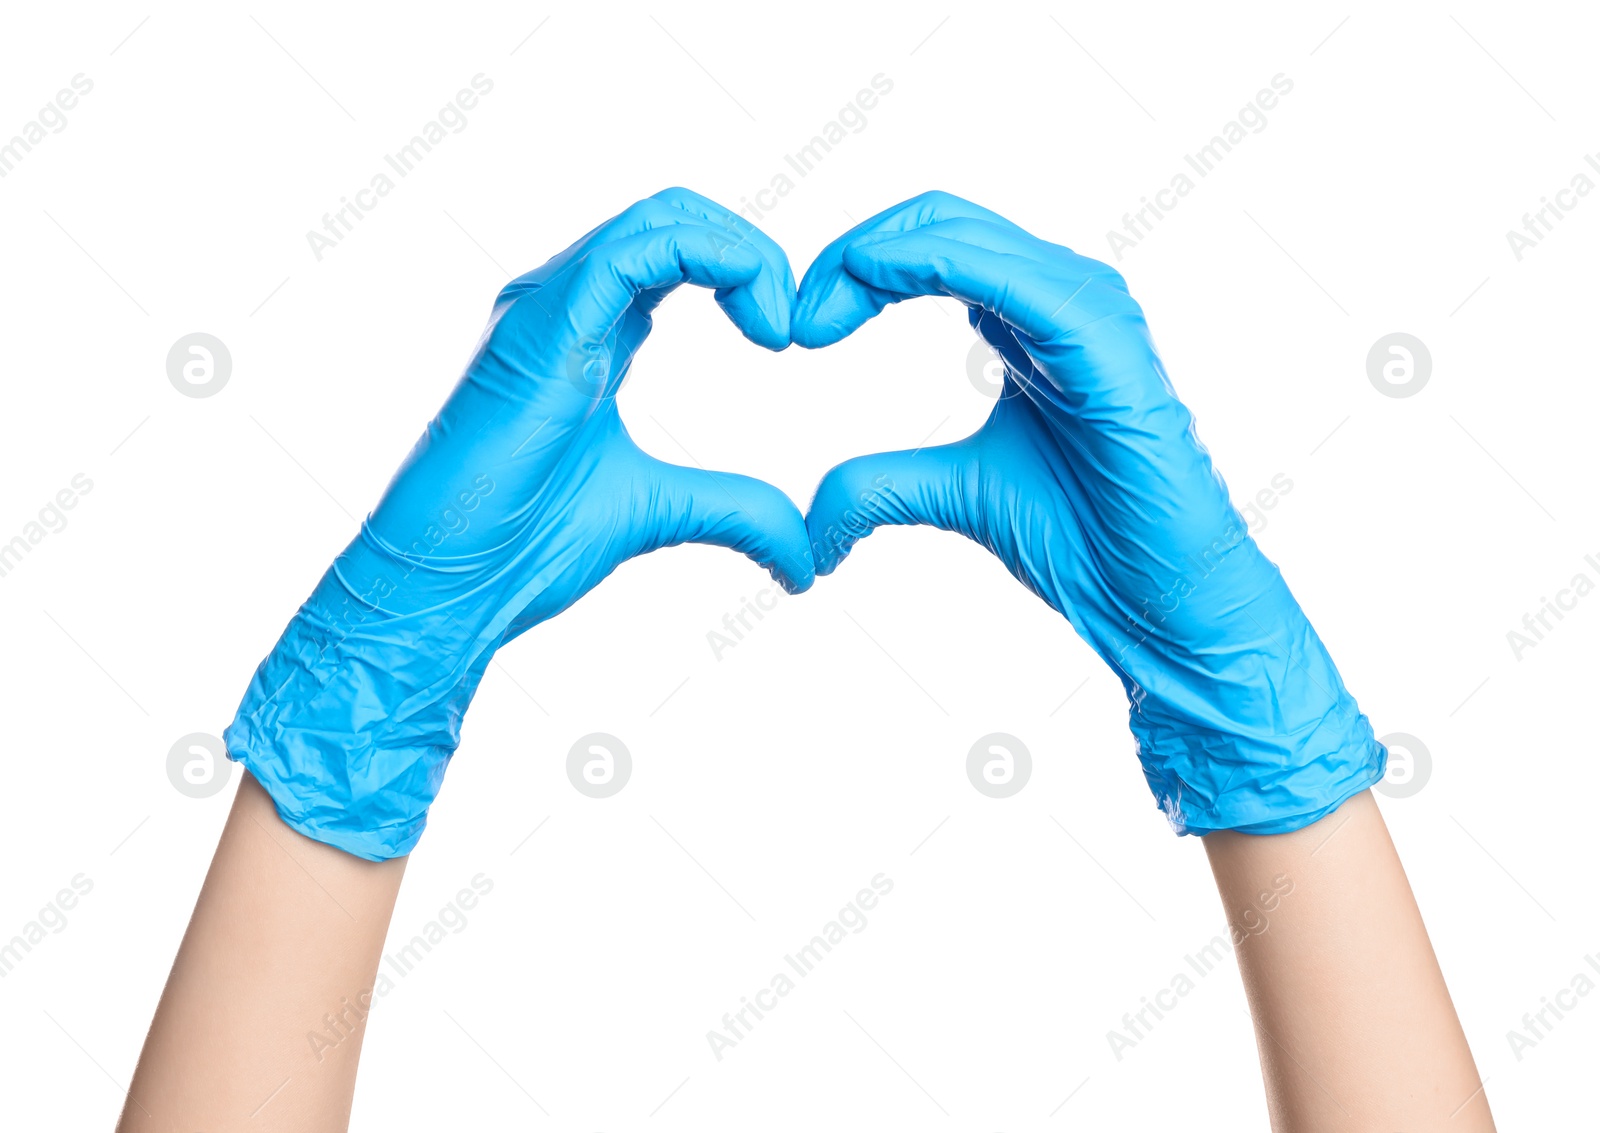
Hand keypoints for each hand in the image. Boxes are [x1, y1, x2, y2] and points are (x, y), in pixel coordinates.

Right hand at [226, 188, 813, 859]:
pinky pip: (633, 251)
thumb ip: (736, 513)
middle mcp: (565, 303)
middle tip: (790, 327)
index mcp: (593, 333)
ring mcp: (547, 307)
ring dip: (741, 253)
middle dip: (753, 253)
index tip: (786, 338)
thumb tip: (805, 559)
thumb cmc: (523, 548)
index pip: (678, 248)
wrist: (451, 590)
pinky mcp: (542, 328)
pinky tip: (754, 326)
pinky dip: (712, 260)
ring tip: (777, 326)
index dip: (747, 270)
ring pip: (660, 217)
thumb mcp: (661, 512)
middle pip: (675, 215)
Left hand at [793, 191, 1382, 834]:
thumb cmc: (1086, 543)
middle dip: (850, 256)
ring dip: (872, 255)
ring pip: (961, 232)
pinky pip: (1005, 273)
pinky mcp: (1102, 339)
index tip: (795, 329)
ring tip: (815, 317)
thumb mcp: (954, 494)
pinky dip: (924, 263)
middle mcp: (1061, 295)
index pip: (927, 245)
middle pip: (936, 222)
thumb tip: (808, 522)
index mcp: (1028, 317)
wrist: (1158, 602)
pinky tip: (869, 285)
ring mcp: (1088, 309)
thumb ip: (880, 486)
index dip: (851, 269)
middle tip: (794, 320)